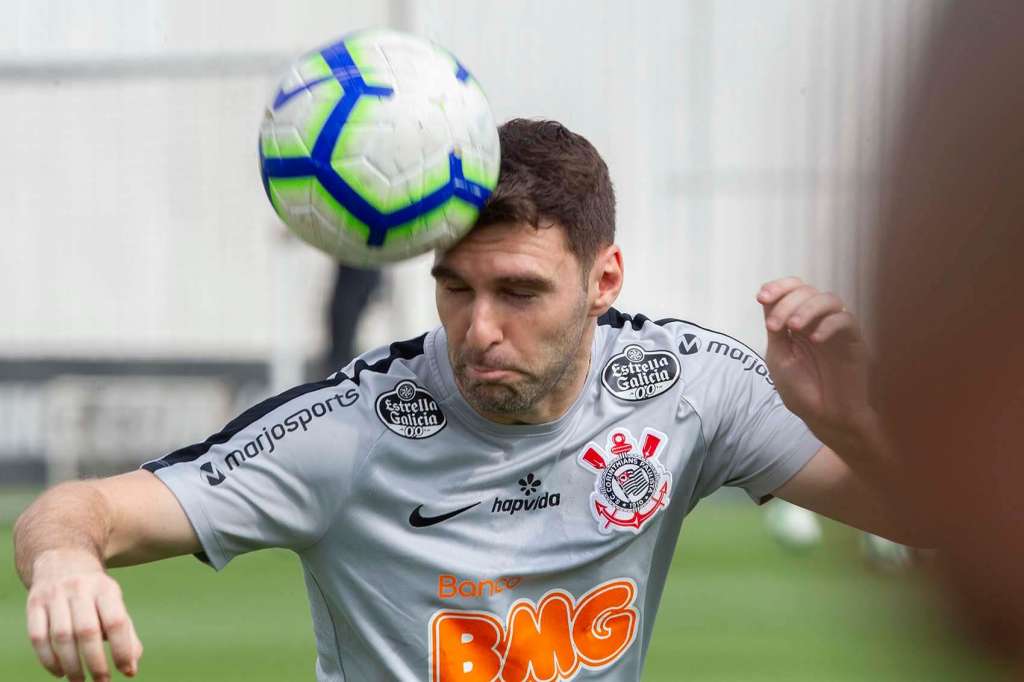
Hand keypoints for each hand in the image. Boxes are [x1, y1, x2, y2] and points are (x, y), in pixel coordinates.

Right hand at [26, 549, 142, 680]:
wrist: (62, 558)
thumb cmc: (95, 591)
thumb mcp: (114, 602)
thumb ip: (125, 632)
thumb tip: (132, 665)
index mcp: (106, 588)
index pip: (116, 621)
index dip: (121, 649)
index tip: (126, 671)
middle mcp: (80, 589)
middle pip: (87, 631)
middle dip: (95, 661)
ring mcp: (54, 595)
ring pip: (61, 636)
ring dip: (71, 664)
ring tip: (80, 680)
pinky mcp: (34, 603)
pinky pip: (37, 636)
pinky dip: (48, 658)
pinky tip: (59, 672)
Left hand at [757, 277, 872, 442]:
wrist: (824, 417)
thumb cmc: (801, 390)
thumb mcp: (778, 357)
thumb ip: (775, 329)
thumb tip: (768, 299)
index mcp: (797, 323)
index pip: (791, 291)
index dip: (777, 287)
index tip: (762, 297)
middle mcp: (817, 322)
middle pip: (807, 291)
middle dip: (787, 302)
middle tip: (775, 325)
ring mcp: (836, 330)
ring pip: (829, 299)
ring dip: (807, 308)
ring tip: (793, 327)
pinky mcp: (854, 341)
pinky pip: (846, 320)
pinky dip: (828, 325)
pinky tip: (815, 339)